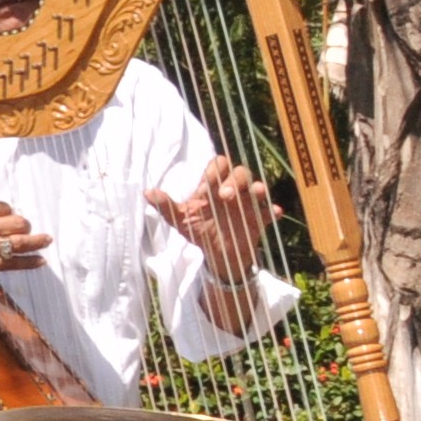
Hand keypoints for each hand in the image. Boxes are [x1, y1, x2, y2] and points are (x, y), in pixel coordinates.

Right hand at [0, 169, 47, 270]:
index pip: (3, 207)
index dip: (5, 210)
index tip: (2, 214)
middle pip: (18, 223)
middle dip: (24, 224)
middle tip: (26, 227)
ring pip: (22, 243)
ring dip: (38, 241)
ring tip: (47, 240)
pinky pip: (15, 263)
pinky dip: (29, 263)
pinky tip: (41, 261)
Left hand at [147, 154, 278, 269]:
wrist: (216, 254)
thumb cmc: (199, 230)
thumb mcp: (180, 220)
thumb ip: (166, 206)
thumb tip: (146, 192)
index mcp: (214, 187)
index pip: (219, 165)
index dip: (215, 171)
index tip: (207, 187)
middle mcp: (233, 191)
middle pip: (240, 172)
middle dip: (234, 180)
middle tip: (225, 196)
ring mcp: (248, 204)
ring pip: (257, 187)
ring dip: (257, 188)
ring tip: (255, 193)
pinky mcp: (260, 219)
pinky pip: (270, 211)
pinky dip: (273, 210)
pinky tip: (274, 212)